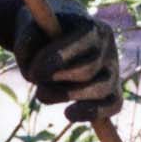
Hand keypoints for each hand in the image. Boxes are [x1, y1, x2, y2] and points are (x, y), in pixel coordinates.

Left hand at [12, 0, 122, 121]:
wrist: (57, 37)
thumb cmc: (42, 34)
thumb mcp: (30, 31)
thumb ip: (27, 44)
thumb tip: (34, 75)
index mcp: (91, 27)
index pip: (81, 44)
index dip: (58, 60)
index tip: (33, 74)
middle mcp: (108, 48)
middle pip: (88, 70)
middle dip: (59, 83)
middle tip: (37, 90)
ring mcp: (113, 70)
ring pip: (101, 89)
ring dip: (69, 96)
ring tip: (42, 95)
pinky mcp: (113, 90)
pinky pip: (113, 105)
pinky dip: (93, 112)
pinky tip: (69, 113)